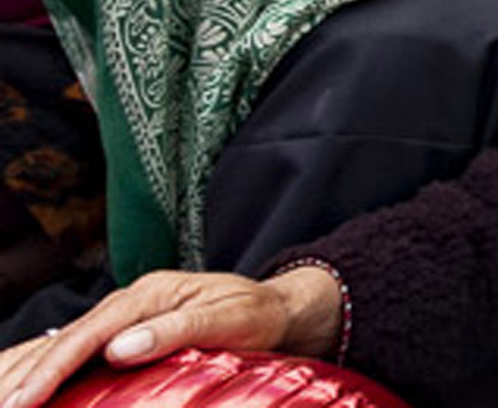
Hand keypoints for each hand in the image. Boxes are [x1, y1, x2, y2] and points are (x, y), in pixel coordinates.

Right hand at [0, 265, 340, 407]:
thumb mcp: (228, 319)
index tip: (29, 397)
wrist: (278, 307)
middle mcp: (131, 300)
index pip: (91, 334)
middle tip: (6, 405)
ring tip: (4, 397)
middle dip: (29, 373)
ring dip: (29, 369)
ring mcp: (126, 314)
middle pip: (67, 336)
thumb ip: (175, 330)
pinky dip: (46, 363)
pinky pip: (76, 346)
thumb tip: (119, 349)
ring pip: (64, 340)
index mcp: (150, 294)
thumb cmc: (256, 313)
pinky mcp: (126, 329)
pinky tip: (25, 380)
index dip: (55, 367)